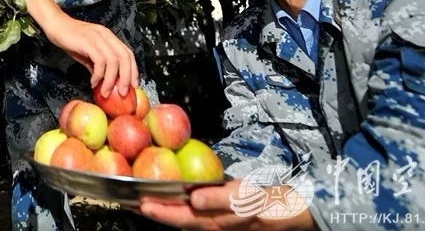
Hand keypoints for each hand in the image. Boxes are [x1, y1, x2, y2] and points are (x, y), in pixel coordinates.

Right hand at [42, 12, 138, 97]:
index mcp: (109, 37)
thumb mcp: (87, 53)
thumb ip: (97, 64)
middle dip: (127, 77)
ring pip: (113, 61)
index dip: (133, 70)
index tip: (133, 85)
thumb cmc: (70, 39)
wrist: (55, 25)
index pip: (127, 53)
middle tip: (122, 92)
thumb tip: (104, 81)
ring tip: (105, 92)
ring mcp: (98, 38)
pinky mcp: (88, 42)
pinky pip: (100, 61)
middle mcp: (106, 36)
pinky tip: (93, 82)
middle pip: (124, 57)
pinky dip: (99, 75)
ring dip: (110, 80)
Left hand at [139, 179, 315, 230]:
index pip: (180, 218)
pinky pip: (196, 215)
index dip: (159, 212)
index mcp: (215, 222)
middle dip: (155, 213)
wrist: (294, 212)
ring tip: (145, 201)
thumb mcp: (247, 198)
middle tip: (131, 202)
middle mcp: (212, 226)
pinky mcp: (222, 218)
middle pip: (177, 221)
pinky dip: (181, 207)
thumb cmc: (270, 204)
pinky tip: (175, 199)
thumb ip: (220, 199)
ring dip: (165, 211)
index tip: (138, 203)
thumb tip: (193, 200)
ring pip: (185, 219)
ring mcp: (217, 223)